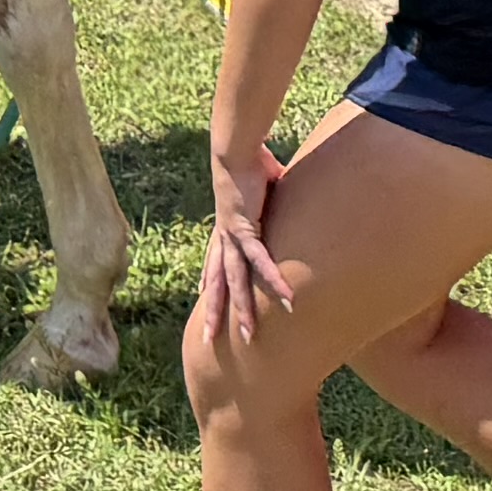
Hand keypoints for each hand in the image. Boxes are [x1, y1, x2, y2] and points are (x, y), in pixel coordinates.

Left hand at [195, 152, 289, 346]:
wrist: (236, 148)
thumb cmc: (250, 161)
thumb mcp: (262, 187)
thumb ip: (272, 196)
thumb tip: (284, 187)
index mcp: (226, 228)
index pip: (214, 261)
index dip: (210, 281)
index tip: (204, 298)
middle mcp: (224, 237)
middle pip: (218, 282)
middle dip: (215, 313)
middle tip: (209, 341)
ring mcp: (232, 236)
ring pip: (235, 282)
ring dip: (242, 310)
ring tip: (249, 336)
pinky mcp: (246, 230)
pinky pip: (261, 261)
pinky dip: (273, 279)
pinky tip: (287, 298)